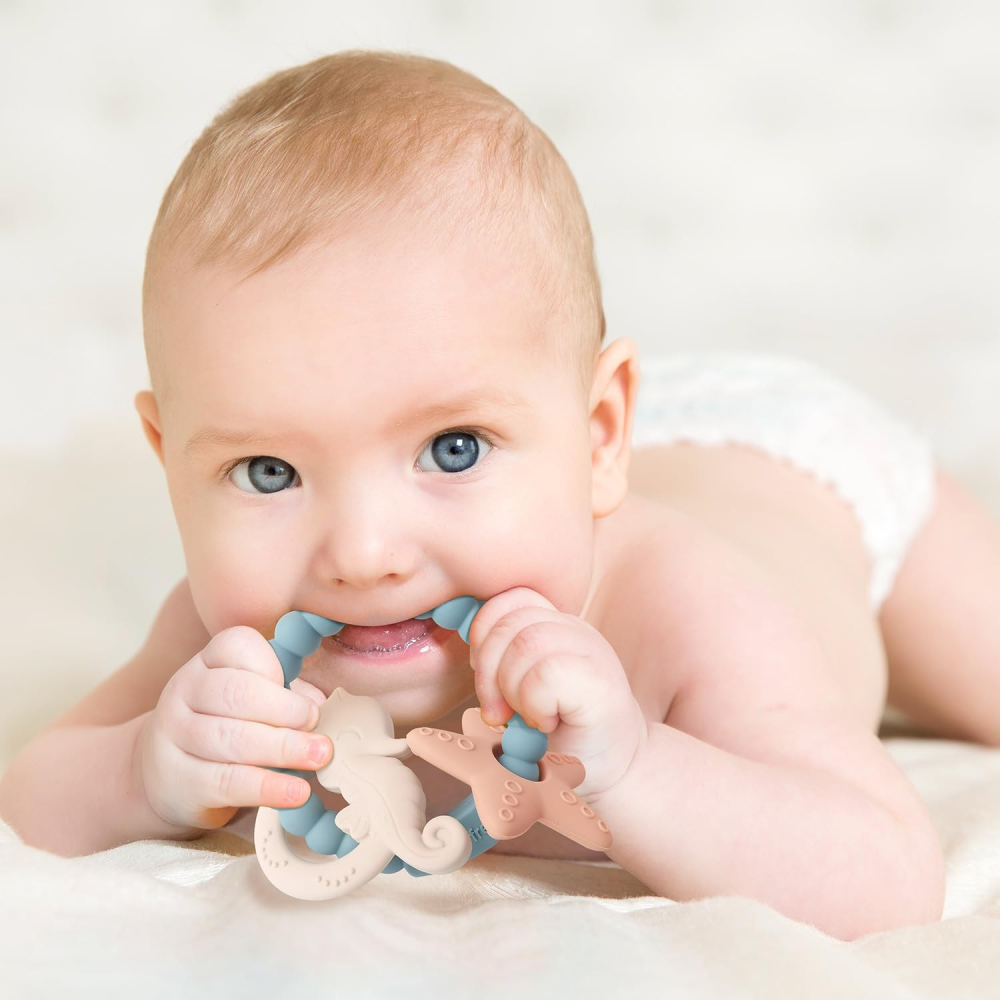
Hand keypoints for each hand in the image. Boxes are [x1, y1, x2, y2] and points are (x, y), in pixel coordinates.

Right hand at [133, 626, 331, 830]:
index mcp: (208, 661)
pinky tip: (296, 793)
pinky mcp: (177, 780)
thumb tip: (321, 707)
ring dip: (283, 749)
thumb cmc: (226, 725)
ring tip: (319, 758)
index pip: (238, 647)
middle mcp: (185, 690)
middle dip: (286, 711)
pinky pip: (226, 782)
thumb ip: (285, 694)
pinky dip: (267, 788)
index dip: (274, 668)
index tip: (304, 695)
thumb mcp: (250, 699)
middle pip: (237, 694)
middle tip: (318, 728)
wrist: (164, 773)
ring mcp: (175, 735)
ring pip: (232, 739)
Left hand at [468, 587, 648, 803]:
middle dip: (488, 670)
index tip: (488, 680)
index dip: (484, 634)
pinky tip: (546, 723)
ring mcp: (593, 654)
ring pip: (526, 643)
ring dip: (511, 689)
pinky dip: (534, 705)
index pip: (508, 600)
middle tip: (498, 712)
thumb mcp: (521, 689)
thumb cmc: (561, 737)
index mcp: (555, 627)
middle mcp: (576, 632)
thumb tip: (461, 643)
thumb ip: (500, 661)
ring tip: (525, 719)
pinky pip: (546, 675)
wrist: (614, 776)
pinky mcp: (602, 684)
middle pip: (509, 620)